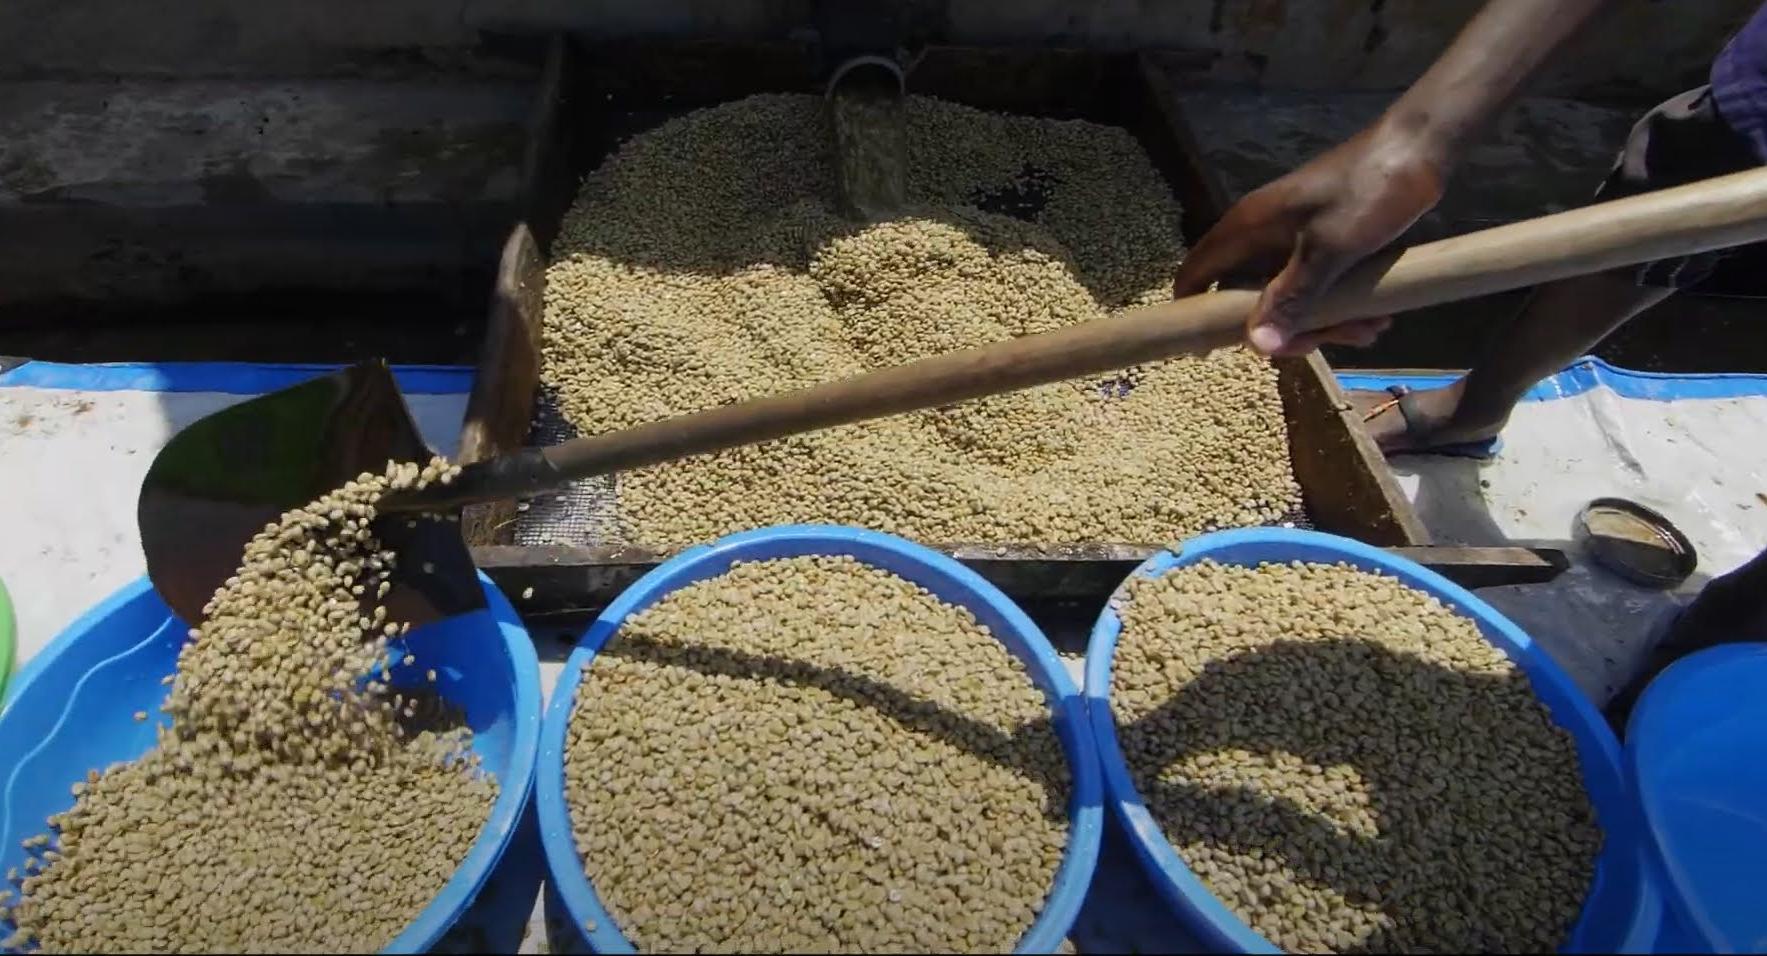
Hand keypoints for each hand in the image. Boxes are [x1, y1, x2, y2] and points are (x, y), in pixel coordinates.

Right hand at [1173, 121, 1448, 355]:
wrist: (1421, 146)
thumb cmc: (1367, 191)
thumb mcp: (1329, 250)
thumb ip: (1290, 297)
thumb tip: (1256, 346)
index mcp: (1248, 229)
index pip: (1197, 272)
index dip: (1194, 311)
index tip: (1210, 351)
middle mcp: (1263, 235)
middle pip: (1251, 298)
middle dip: (1284, 328)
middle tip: (1321, 343)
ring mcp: (1294, 238)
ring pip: (1291, 296)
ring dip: (1325, 321)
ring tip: (1369, 328)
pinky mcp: (1325, 241)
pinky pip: (1320, 285)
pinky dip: (1342, 304)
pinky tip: (1376, 314)